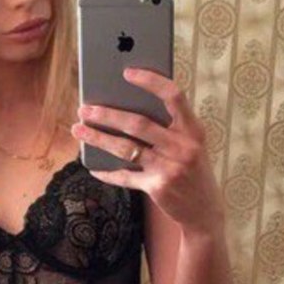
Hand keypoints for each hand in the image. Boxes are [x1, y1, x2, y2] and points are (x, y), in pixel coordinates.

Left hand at [71, 67, 222, 233]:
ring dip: (99, 138)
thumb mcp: (192, 145)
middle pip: (138, 124)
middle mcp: (183, 147)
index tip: (127, 72)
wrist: (205, 211)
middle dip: (107, 114)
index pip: (174, 96)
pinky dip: (108, 173)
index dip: (151, 81)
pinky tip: (93, 167)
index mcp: (193, 130)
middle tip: (84, 108)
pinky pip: (126, 177)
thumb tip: (129, 107)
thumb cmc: (193, 171)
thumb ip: (171, 127)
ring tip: (79, 130)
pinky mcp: (157, 187)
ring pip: (126, 148)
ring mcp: (169, 168)